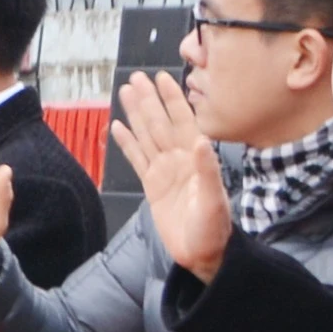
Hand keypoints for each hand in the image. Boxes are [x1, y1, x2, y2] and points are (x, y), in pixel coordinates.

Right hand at [116, 71, 233, 279]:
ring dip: (136, 114)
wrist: (202, 254)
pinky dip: (127, 143)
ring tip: (124, 93)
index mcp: (196, 158)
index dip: (172, 99)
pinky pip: (137, 158)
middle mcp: (179, 159)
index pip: (183, 121)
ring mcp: (164, 170)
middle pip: (160, 122)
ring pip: (147, 135)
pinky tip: (118, 127)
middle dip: (149, 100)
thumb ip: (207, 170)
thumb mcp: (214, 201)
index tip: (163, 78)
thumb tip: (199, 140)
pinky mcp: (152, 185)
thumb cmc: (214, 229)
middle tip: (136, 78)